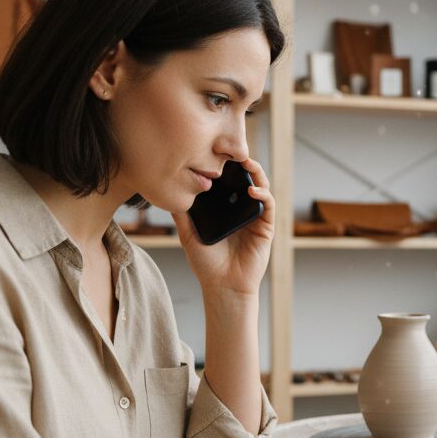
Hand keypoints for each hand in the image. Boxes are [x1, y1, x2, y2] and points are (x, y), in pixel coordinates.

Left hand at [171, 157, 275, 296]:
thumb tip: (168, 190)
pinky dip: (263, 194)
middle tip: (232, 151)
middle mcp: (241, 210)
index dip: (224, 167)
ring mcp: (255, 217)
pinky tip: (252, 190)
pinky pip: (268, 205)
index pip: (227, 182)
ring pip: (260, 187)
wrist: (222, 286)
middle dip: (241, 163)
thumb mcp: (188, 234)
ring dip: (256, 173)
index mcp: (225, 210)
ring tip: (246, 163)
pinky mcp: (266, 227)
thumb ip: (182, 214)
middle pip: (245, 180)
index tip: (215, 152)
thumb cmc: (206, 263)